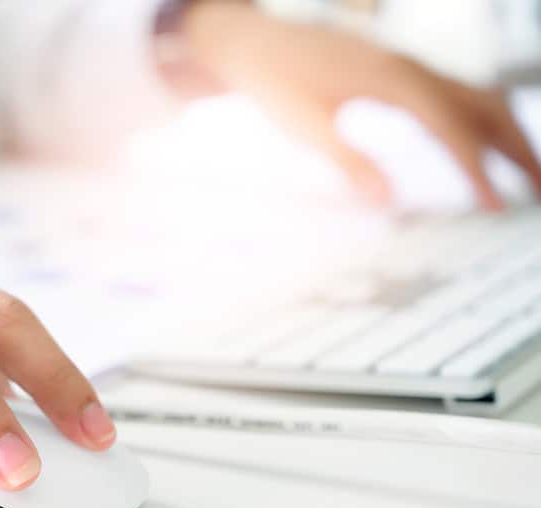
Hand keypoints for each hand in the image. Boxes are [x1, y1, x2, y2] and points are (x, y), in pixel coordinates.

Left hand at [178, 3, 540, 208]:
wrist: (255, 43)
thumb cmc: (275, 82)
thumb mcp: (306, 125)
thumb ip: (349, 161)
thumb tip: (388, 201)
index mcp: (395, 81)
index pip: (453, 128)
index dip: (479, 169)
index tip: (497, 204)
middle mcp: (412, 69)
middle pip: (485, 107)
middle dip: (518, 148)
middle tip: (539, 192)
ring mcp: (409, 68)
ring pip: (476, 98)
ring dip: (505, 136)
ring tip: (525, 176)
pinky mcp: (399, 74)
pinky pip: (456, 97)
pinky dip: (478, 124)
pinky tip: (478, 150)